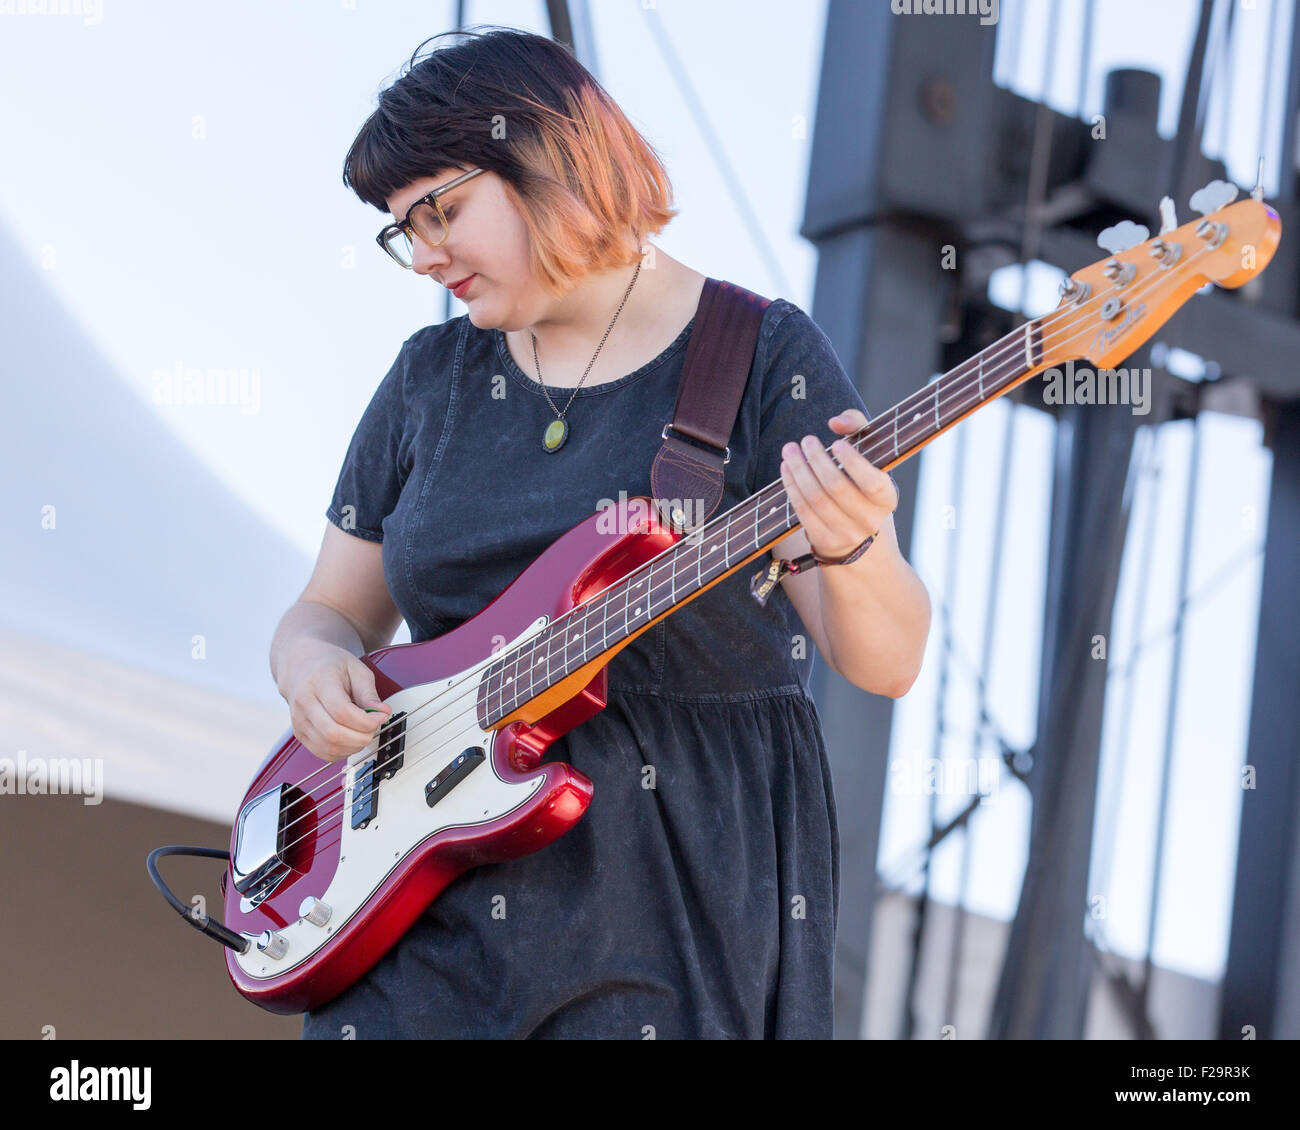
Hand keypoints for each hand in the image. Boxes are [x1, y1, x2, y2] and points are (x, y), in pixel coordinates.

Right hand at [279, 638, 392, 762]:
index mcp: (318, 683)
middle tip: (373, 727)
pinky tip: (351, 739)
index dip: (366, 721)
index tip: (381, 717)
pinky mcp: (300, 734)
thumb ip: (369, 693)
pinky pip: (323, 752)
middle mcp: (304, 704)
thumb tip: (383, 712)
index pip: (342, 712)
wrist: (302, 667)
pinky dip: (342, 751)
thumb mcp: (356, 669)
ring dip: (353, 746)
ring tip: (363, 732)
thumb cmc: (329, 666)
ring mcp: (299, 721)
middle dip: (361, 736)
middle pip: (334, 733)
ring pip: (328, 747)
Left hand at [779, 408, 897, 559]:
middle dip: (817, 460)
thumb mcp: (869, 456)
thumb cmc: (861, 483)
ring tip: (790, 450)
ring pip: (816, 499)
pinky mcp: (825, 541)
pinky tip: (786, 469)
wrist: (858, 535)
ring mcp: (846, 534)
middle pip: (837, 487)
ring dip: (799, 471)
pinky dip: (792, 487)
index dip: (853, 462)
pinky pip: (803, 512)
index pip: (873, 483)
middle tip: (806, 441)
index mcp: (887, 499)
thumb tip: (835, 422)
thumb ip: (858, 427)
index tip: (836, 443)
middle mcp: (869, 520)